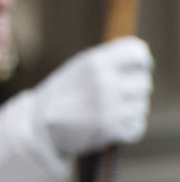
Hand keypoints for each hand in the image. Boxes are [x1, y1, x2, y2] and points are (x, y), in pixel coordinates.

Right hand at [34, 36, 152, 156]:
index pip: (137, 52)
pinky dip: (127, 128)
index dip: (141, 61)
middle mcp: (104, 82)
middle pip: (144, 82)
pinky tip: (111, 125)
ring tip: (108, 111)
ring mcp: (109, 107)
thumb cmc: (63, 93)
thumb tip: (143, 62)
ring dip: (129, 110)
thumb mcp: (80, 68)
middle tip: (116, 95)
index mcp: (95, 62)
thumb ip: (110, 61)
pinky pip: (137, 127)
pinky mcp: (110, 129)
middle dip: (134, 89)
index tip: (138, 68)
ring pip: (141, 106)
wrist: (38, 125)